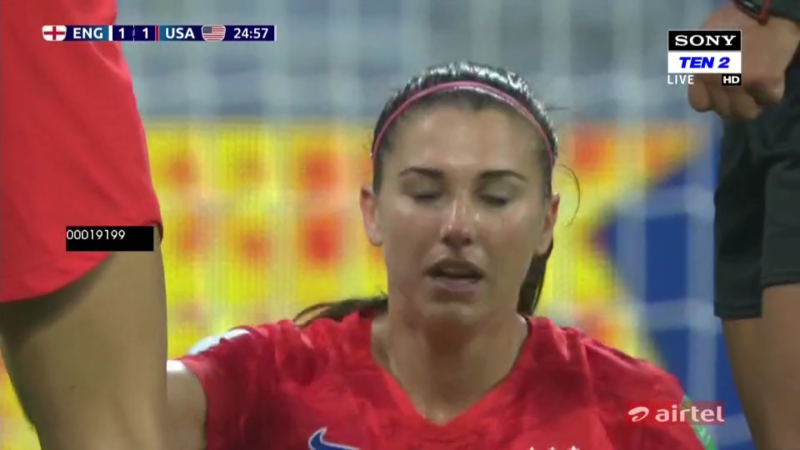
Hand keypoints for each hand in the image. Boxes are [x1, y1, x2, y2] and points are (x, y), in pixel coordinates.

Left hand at [688, 4, 799, 119]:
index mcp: (699, 71)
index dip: (713, 100)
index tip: (721, 92)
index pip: (699, 105)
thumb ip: (701, 68)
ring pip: (746, 113)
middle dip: (734, 103)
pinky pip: (769, 99)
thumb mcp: (702, 44)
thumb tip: (704, 84)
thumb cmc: (732, 23)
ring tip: (756, 89)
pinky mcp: (764, 82)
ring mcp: (739, 83)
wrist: (763, 12)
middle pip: (725, 112)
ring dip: (753, 102)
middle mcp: (715, 81)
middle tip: (743, 90)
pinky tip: (771, 78)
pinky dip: (771, 91)